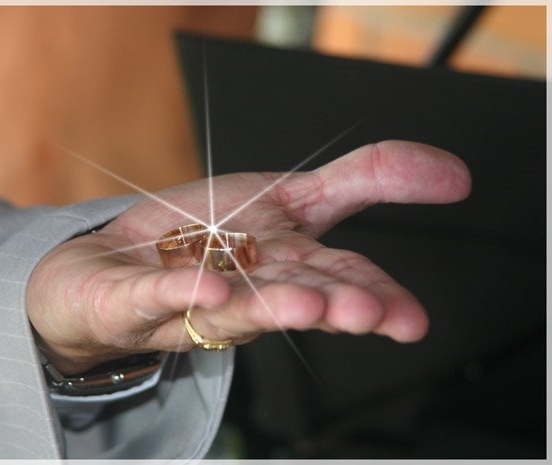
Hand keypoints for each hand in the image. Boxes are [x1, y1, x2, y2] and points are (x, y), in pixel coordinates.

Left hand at [26, 140, 470, 374]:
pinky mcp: (138, 296)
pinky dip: (183, 292)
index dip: (377, 298)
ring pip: (235, 306)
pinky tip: (209, 289)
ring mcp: (191, 300)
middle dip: (330, 304)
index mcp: (285, 267)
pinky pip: (160, 294)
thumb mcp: (292, 195)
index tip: (410, 319)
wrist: (120, 260)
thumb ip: (366, 181)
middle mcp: (247, 290)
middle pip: (293, 296)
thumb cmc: (205, 235)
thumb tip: (452, 171)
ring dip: (271, 306)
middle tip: (368, 312)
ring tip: (306, 305)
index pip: (339, 280)